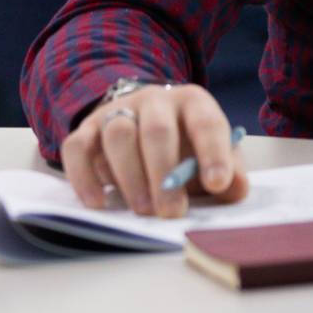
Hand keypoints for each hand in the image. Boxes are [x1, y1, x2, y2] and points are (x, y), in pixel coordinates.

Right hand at [59, 84, 248, 217]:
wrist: (140, 120)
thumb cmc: (184, 144)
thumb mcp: (212, 153)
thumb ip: (229, 170)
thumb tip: (235, 189)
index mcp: (193, 102)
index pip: (207, 123)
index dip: (213, 153)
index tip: (218, 184)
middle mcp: (154, 100)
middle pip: (157, 130)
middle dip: (164, 173)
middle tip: (171, 212)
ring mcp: (117, 111)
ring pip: (118, 135)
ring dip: (130, 176)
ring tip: (142, 210)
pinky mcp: (86, 129)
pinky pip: (77, 148)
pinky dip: (84, 177)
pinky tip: (98, 203)